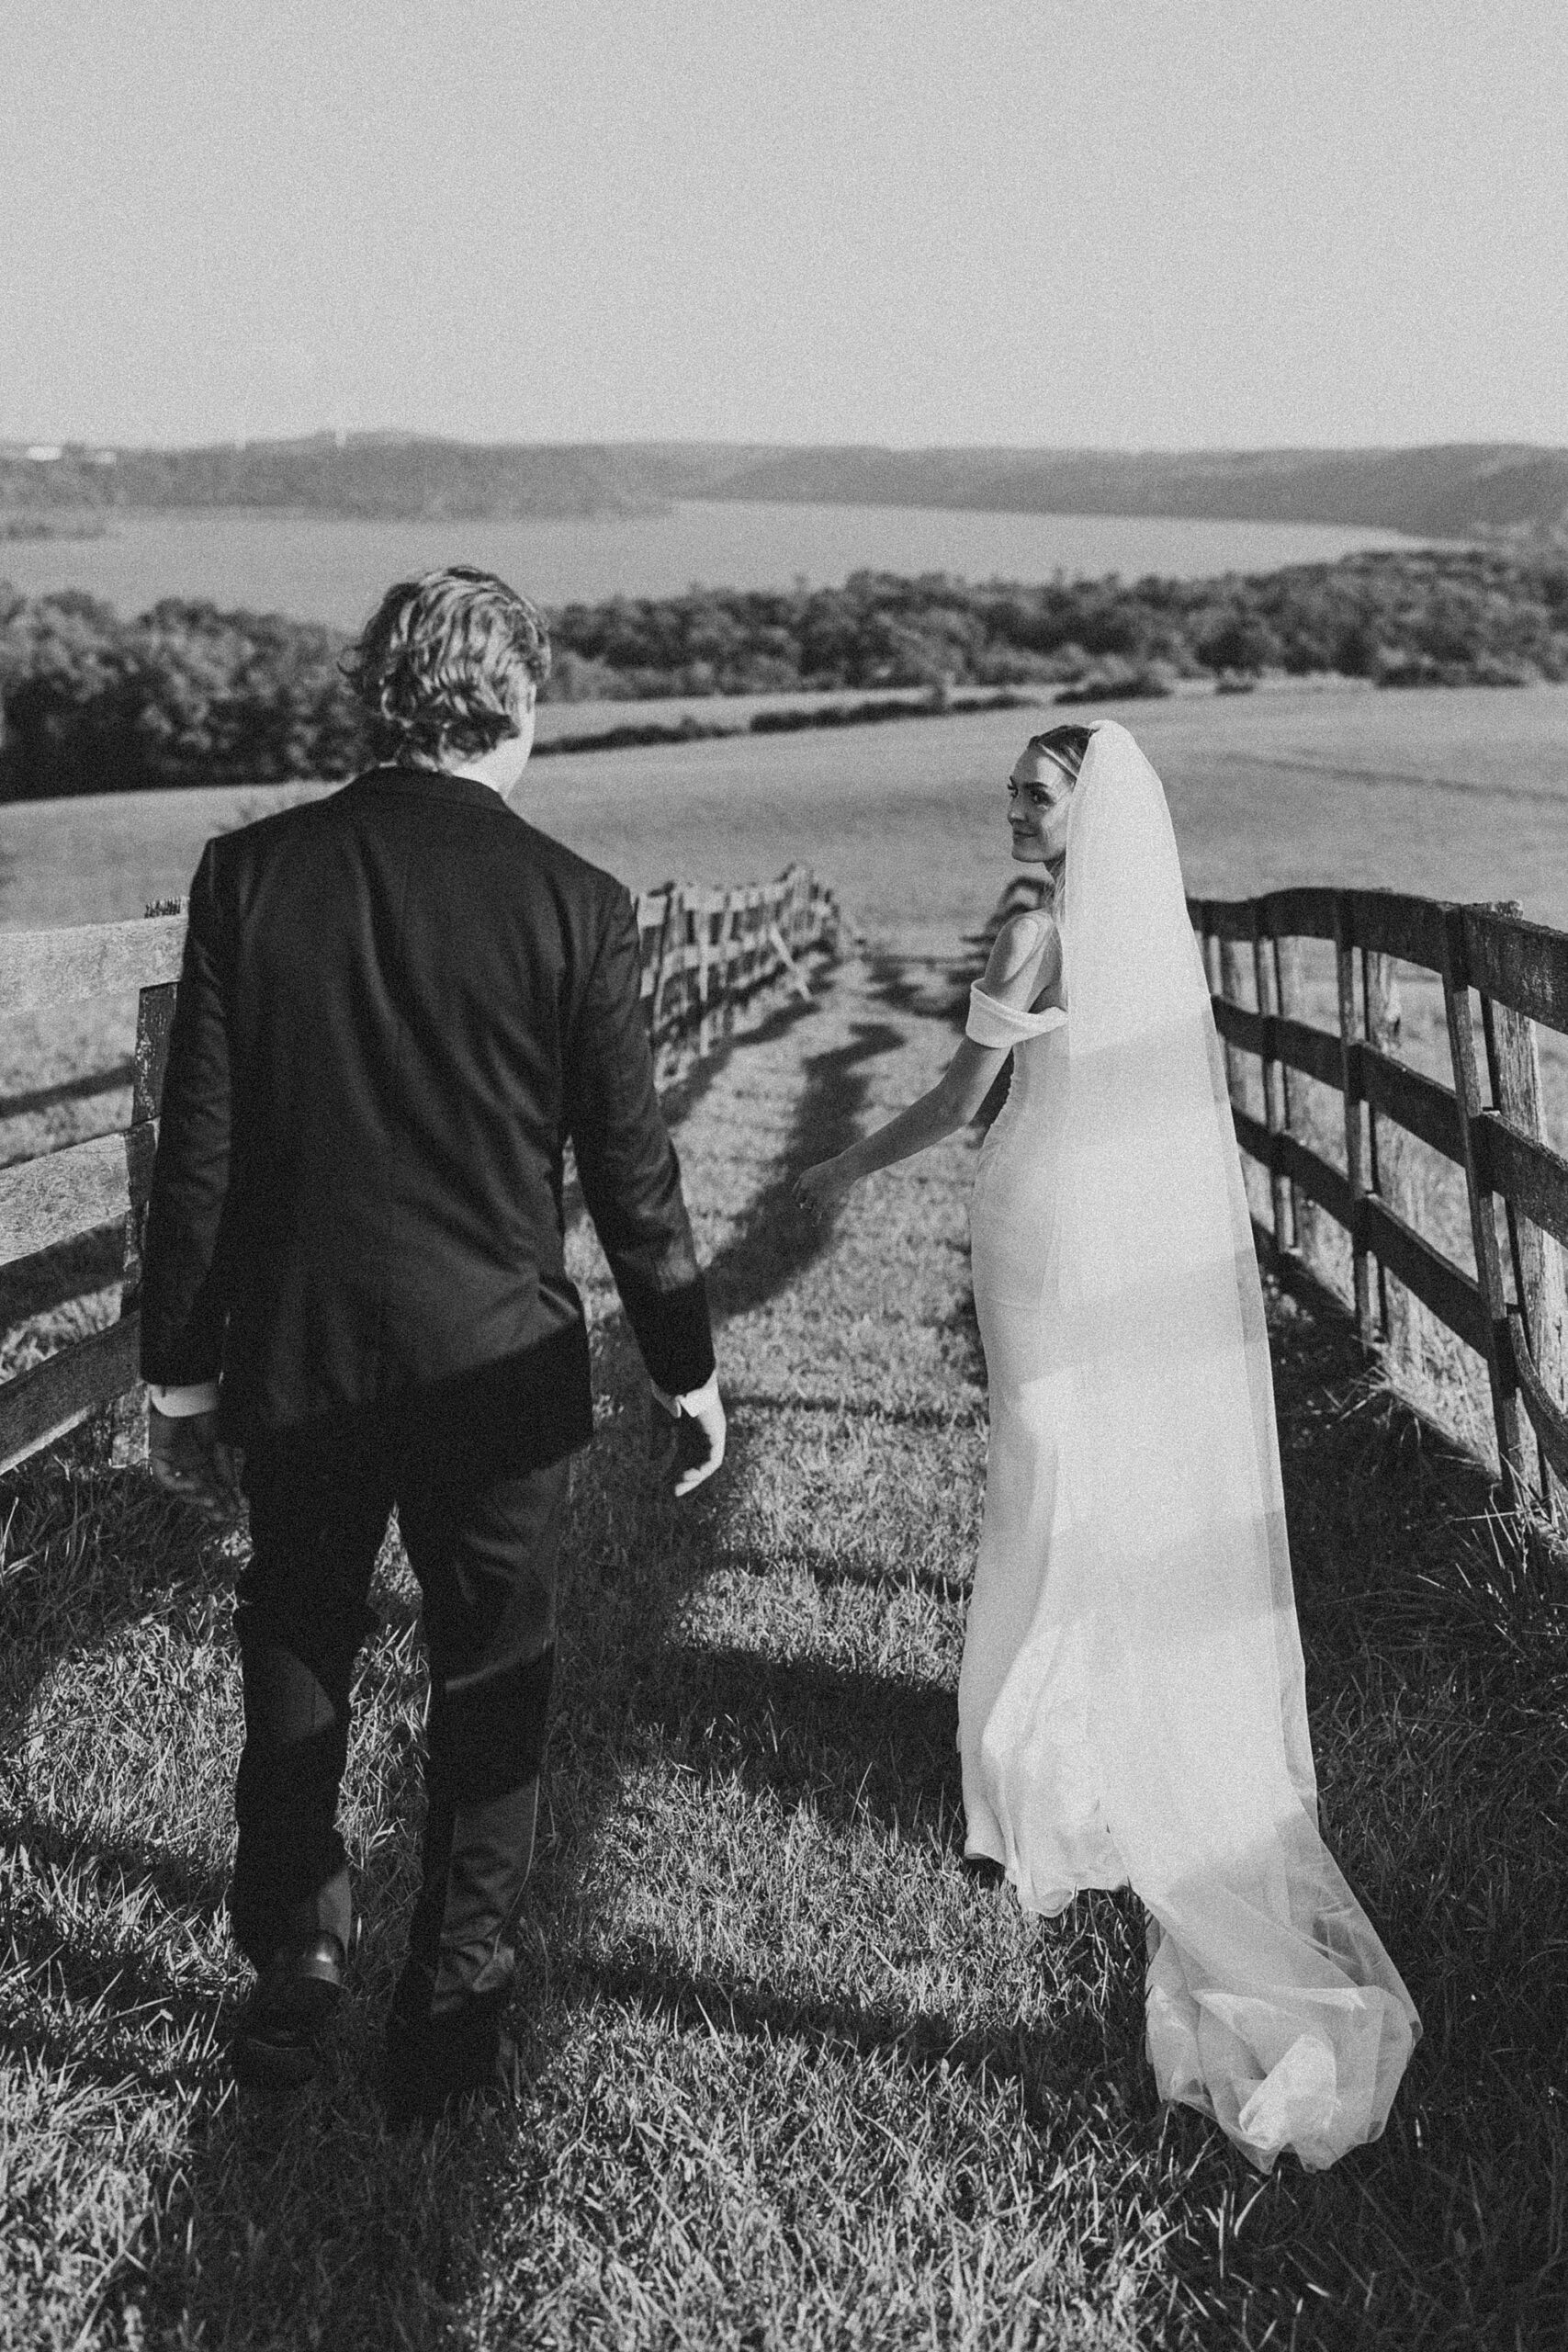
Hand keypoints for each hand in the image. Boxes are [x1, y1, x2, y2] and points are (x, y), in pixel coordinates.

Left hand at [148, 1405, 244, 1521]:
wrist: (190, 1392)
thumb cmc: (205, 1411)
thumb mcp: (219, 1442)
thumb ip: (223, 1464)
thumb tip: (231, 1487)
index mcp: (202, 1457)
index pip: (213, 1483)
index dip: (224, 1497)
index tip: (237, 1510)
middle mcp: (186, 1461)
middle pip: (197, 1490)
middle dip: (210, 1504)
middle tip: (224, 1517)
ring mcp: (172, 1460)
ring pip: (180, 1489)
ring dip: (196, 1498)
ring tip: (213, 1502)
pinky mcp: (158, 1455)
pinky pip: (166, 1479)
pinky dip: (180, 1485)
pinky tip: (196, 1485)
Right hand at [650, 1378, 726, 1496]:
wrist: (682, 1375)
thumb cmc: (670, 1392)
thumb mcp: (660, 1420)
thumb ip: (658, 1439)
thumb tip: (652, 1461)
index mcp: (688, 1427)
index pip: (683, 1454)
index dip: (673, 1469)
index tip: (661, 1482)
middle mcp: (702, 1432)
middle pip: (694, 1461)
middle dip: (682, 1477)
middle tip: (669, 1492)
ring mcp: (711, 1433)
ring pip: (704, 1463)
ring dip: (691, 1478)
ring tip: (676, 1489)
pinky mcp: (717, 1434)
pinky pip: (712, 1460)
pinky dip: (700, 1471)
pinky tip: (684, 1476)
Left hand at [792, 1157, 852, 1217]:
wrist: (844, 1167)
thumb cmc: (837, 1168)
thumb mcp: (822, 1172)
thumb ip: (815, 1182)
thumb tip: (812, 1195)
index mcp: (803, 1177)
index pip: (795, 1193)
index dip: (799, 1198)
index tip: (803, 1202)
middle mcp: (805, 1186)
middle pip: (799, 1201)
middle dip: (805, 1204)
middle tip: (811, 1206)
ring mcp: (812, 1194)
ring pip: (807, 1207)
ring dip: (813, 1208)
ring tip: (821, 1206)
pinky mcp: (820, 1201)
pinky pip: (814, 1214)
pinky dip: (814, 1220)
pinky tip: (814, 1224)